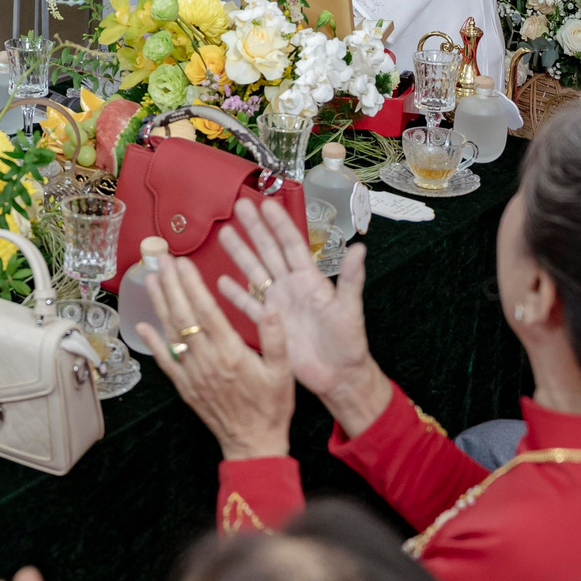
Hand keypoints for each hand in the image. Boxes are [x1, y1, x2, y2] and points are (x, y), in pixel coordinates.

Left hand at [139, 255, 294, 462]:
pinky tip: (143, 324)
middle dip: (171, 284)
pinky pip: (165, 361)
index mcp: (231, 352)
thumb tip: (271, 307)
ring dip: (159, 304)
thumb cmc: (272, 407)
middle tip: (161, 260)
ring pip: (171, 332)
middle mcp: (207, 359)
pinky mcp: (185, 386)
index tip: (183, 263)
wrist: (254, 444)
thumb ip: (275, 338)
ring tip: (150, 279)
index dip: (191, 284)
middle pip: (183, 315)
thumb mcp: (284, 371)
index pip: (206, 310)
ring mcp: (192, 373)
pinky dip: (152, 342)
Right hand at [217, 198, 391, 431]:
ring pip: (255, 273)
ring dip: (240, 254)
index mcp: (310, 279)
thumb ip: (351, 279)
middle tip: (239, 206)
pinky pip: (248, 307)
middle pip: (269, 252)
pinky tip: (219, 282)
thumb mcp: (350, 309)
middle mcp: (291, 287)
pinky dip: (235, 295)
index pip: (292, 245)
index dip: (279, 224)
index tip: (267, 203)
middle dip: (255, 229)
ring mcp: (278, 305)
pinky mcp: (269, 325)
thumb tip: (360, 249)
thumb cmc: (349, 343)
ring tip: (224, 234)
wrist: (339, 376)